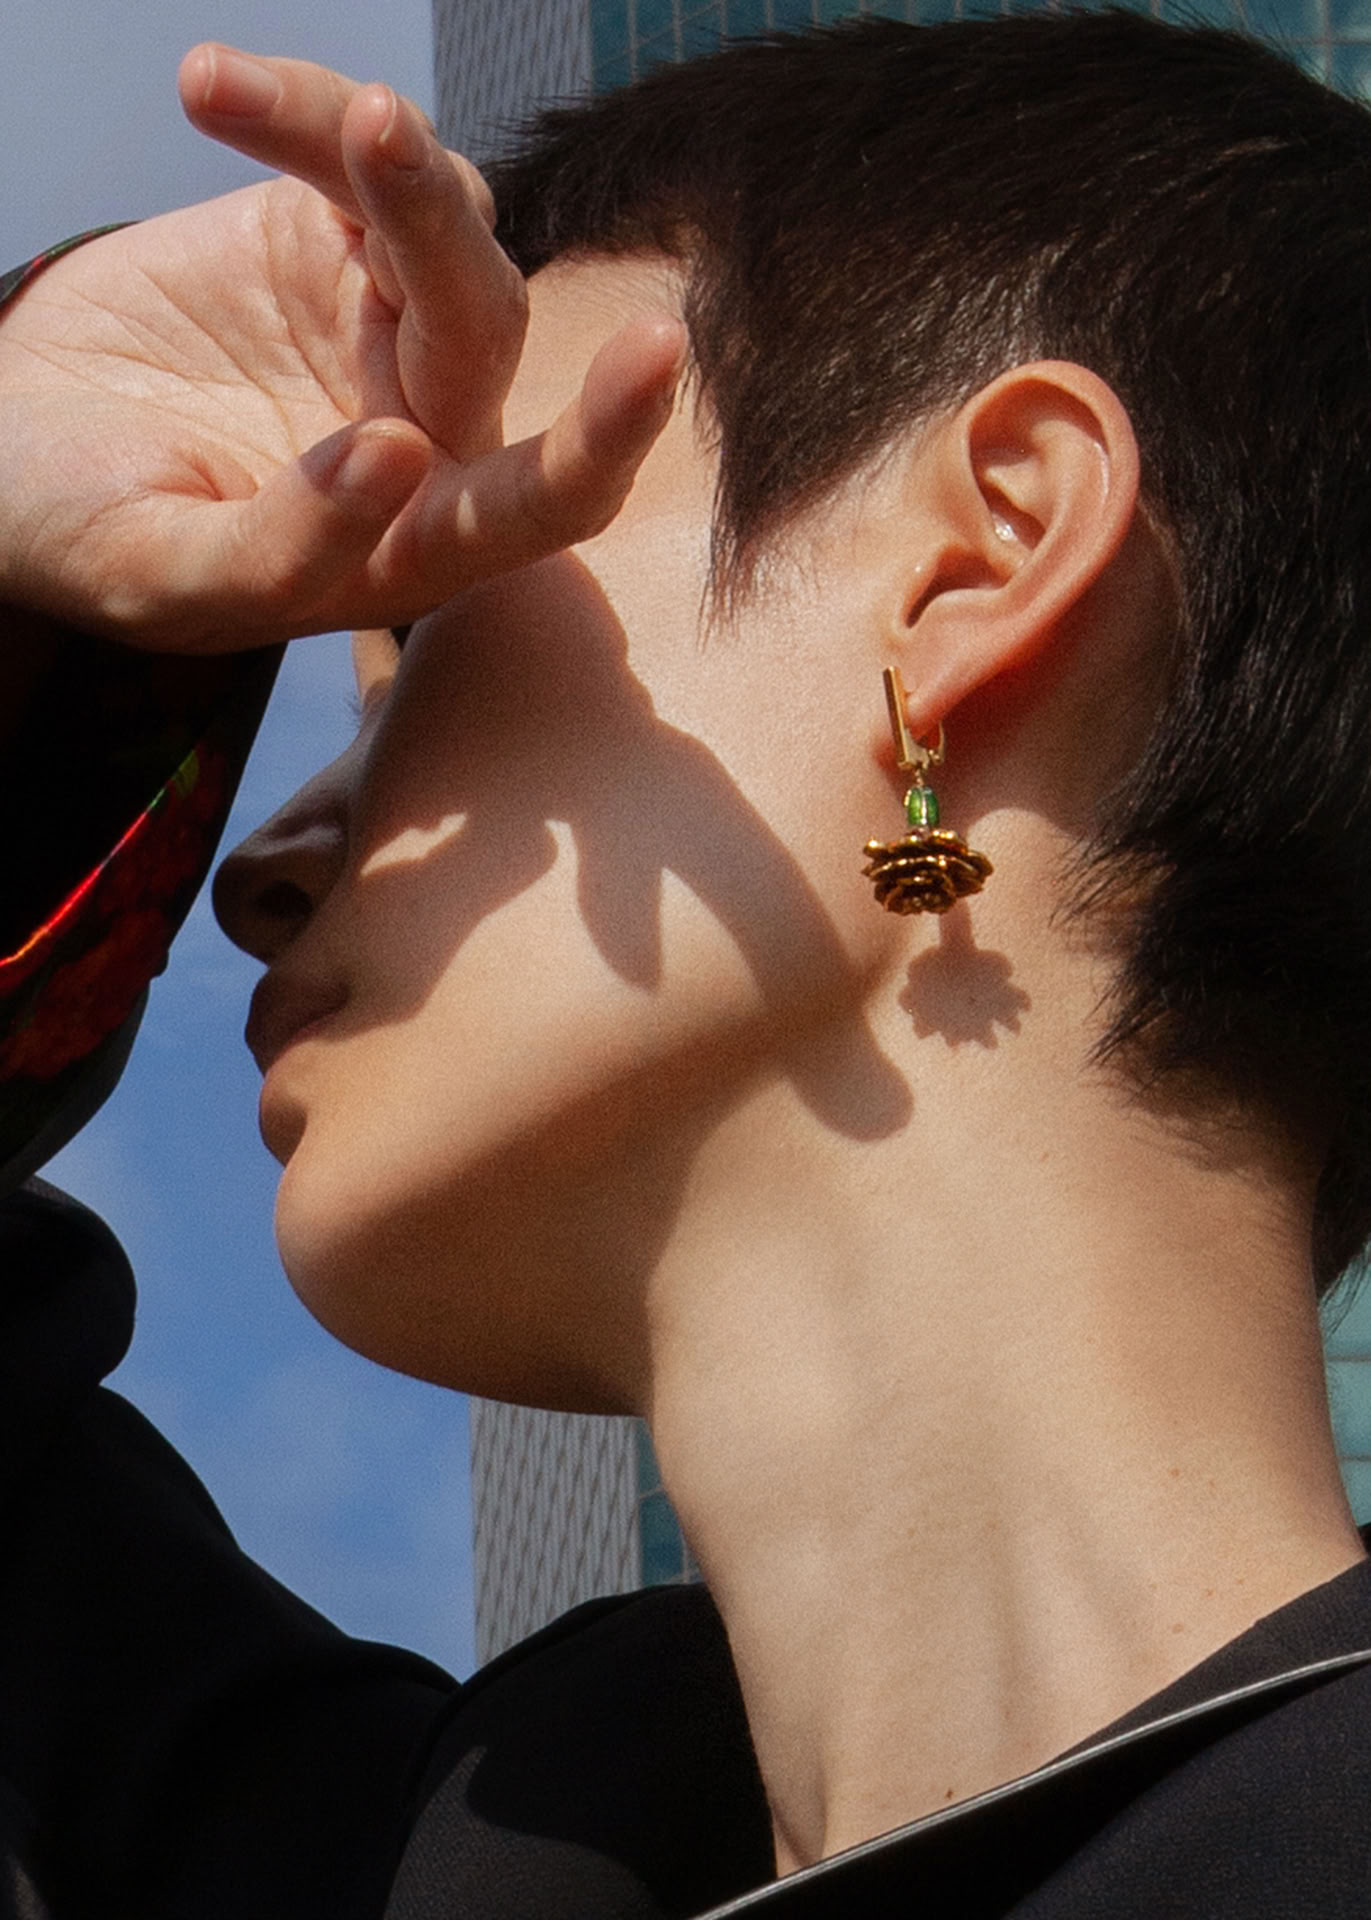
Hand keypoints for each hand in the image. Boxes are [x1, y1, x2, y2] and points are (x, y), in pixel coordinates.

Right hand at [0, 46, 683, 651]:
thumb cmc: (91, 539)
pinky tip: (207, 88)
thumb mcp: (161, 576)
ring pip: (439, 225)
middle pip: (481, 327)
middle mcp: (425, 432)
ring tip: (285, 104)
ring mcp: (382, 323)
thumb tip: (396, 460)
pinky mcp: (325, 233)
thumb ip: (279, 554)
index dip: (604, 438)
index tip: (653, 349)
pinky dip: (289, 105)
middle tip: (374, 132)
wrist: (13, 448)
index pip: (541, 503)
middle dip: (440, 234)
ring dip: (380, 159)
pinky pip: (343, 147)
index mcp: (412, 547)